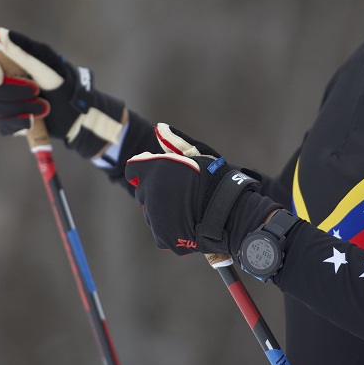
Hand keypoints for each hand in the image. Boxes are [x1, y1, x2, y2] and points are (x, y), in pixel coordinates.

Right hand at [0, 28, 126, 158]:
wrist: (79, 112)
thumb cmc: (65, 82)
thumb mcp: (46, 65)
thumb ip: (22, 51)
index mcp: (11, 60)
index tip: (0, 79)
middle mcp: (5, 79)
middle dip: (15, 93)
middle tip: (37, 92)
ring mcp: (7, 100)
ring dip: (22, 109)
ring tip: (45, 108)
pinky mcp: (11, 120)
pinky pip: (3, 125)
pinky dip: (18, 124)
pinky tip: (33, 122)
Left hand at [124, 124, 261, 254]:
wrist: (230, 212)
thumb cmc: (217, 179)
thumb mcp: (197, 154)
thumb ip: (174, 142)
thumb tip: (159, 128)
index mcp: (155, 170)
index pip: (133, 170)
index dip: (144, 171)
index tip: (158, 174)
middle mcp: (150, 192)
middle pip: (143, 193)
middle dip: (156, 192)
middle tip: (180, 193)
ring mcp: (154, 216)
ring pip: (151, 214)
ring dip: (162, 211)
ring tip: (187, 210)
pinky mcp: (162, 236)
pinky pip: (160, 232)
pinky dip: (170, 230)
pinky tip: (187, 224)